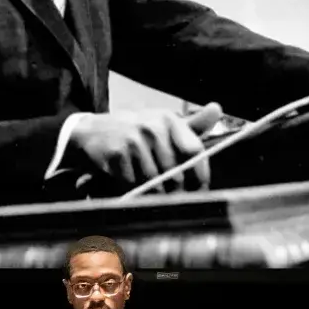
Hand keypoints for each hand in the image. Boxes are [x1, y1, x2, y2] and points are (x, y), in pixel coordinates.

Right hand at [70, 110, 210, 190]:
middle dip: (175, 192)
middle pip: (175, 174)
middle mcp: (152, 127)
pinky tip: (128, 180)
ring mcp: (134, 140)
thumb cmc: (134, 132)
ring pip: (155, 183)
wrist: (92, 132)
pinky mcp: (117, 154)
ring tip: (146, 188)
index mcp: (168, 119)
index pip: (194, 151)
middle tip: (170, 198)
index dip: (200, 175)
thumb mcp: (162, 124)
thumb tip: (217, 109)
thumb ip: (191, 125)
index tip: (199, 191)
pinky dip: (132, 188)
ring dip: (152, 193)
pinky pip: (134, 184)